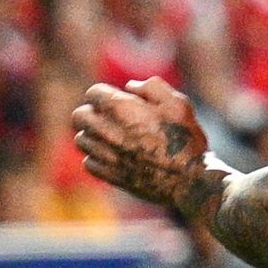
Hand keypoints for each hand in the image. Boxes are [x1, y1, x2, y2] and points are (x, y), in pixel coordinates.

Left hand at [71, 76, 213, 215]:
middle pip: (79, 116)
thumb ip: (152, 87)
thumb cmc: (186, 138)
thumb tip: (129, 87)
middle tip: (109, 116)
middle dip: (91, 112)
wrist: (189, 180)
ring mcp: (107, 156)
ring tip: (112, 136)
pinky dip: (96, 157)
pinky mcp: (110, 175)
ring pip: (81, 140)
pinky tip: (114, 155)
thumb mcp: (177, 102)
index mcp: (122, 109)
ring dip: (92, 135)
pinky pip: (88, 162)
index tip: (118, 99)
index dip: (105, 93)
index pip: (92, 93)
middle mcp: (108, 131)